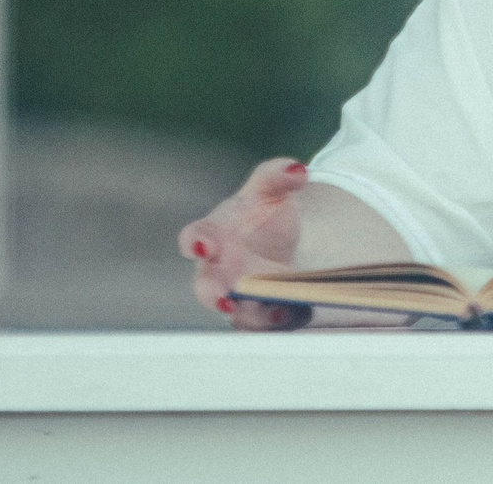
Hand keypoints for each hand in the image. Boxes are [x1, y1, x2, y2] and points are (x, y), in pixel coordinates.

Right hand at [180, 156, 311, 329]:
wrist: (278, 237)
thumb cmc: (260, 211)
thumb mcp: (270, 188)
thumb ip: (279, 176)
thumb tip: (297, 170)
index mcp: (212, 233)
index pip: (195, 237)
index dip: (195, 242)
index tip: (202, 244)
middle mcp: (216, 268)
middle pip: (205, 284)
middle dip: (212, 292)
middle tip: (223, 297)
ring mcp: (234, 292)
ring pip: (233, 309)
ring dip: (246, 312)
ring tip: (267, 308)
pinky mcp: (255, 310)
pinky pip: (258, 322)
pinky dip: (271, 320)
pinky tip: (287, 312)